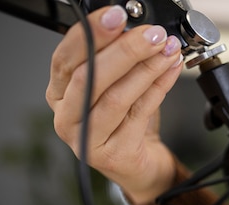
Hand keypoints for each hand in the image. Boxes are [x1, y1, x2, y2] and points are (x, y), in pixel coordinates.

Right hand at [46, 6, 183, 204]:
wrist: (139, 165)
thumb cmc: (125, 123)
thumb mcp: (114, 86)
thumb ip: (116, 60)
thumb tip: (138, 28)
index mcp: (59, 94)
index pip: (65, 59)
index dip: (90, 35)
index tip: (116, 16)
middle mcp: (67, 118)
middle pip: (89, 78)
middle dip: (123, 50)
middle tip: (150, 34)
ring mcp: (88, 140)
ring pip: (116, 97)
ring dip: (146, 68)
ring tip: (166, 50)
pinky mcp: (115, 154)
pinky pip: (140, 113)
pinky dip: (158, 87)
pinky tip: (170, 70)